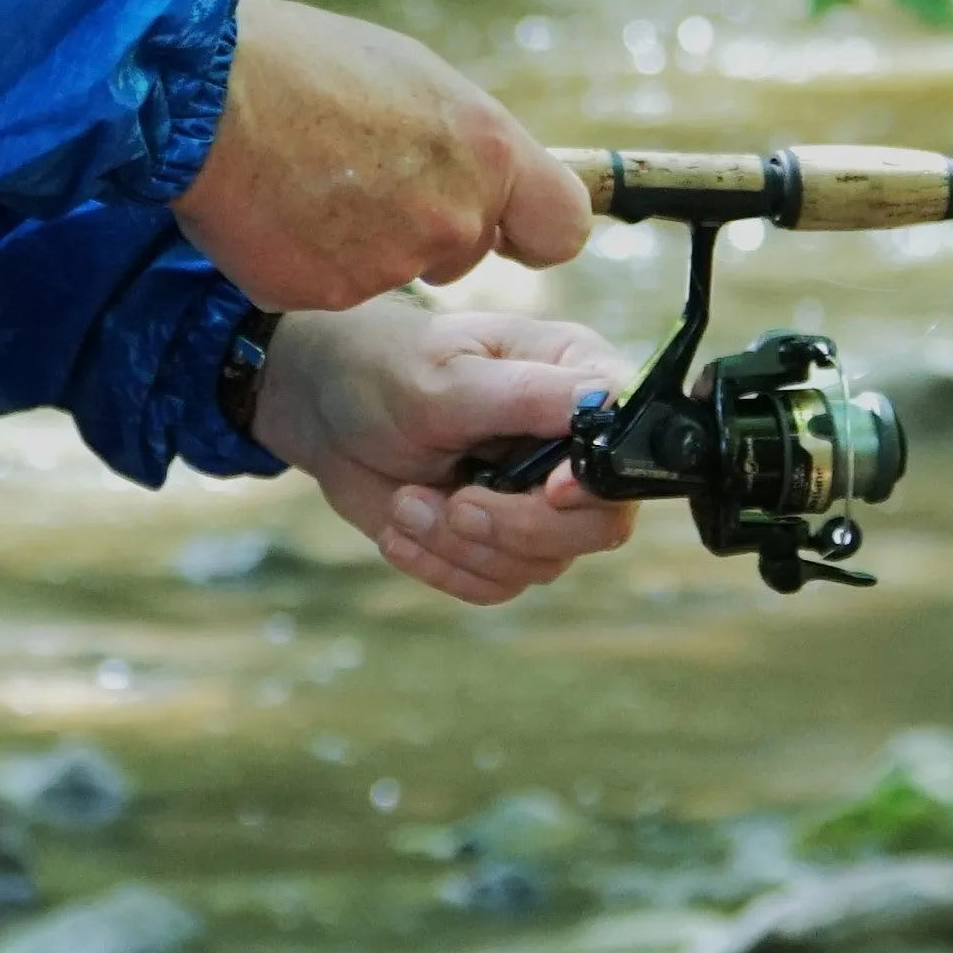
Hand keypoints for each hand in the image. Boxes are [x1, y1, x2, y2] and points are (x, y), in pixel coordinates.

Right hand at [171, 0, 589, 309]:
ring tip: (300, 176)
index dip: (530, 228)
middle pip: (463, 249)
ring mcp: (391, 264)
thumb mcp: (406, 72)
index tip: (509, 229)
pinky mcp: (328, 295)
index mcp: (485, 150)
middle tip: (354, 170)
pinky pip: (329, 286)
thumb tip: (472, 168)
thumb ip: (457, 137)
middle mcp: (453, 216)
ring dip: (356, 238)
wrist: (201, 91)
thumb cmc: (298, 60)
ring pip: (392, 269)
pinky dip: (303, 258)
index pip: (561, 226)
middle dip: (420, 223)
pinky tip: (271, 207)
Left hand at [244, 291, 638, 607]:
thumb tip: (605, 405)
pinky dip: (443, 567)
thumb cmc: (383, 368)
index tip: (546, 489)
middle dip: (518, 527)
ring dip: (462, 545)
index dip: (596, 481)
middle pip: (600, 524)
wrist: (324, 409)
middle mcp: (571, 445)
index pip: (628, 444)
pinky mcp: (501, 541)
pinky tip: (399, 529)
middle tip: (455, 504)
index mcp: (576, 379)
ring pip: (543, 563)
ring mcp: (539, 499)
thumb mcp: (443, 375)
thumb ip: (522, 395)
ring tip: (404, 502)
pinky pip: (497, 584)